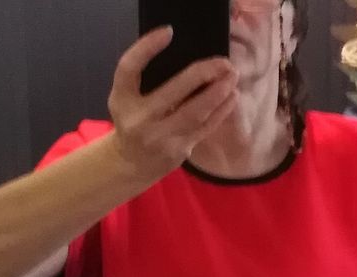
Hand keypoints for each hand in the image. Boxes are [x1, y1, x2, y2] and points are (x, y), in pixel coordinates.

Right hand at [108, 28, 238, 182]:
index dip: (147, 48)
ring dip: (218, 94)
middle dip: (202, 74)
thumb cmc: (131, 121)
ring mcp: (162, 138)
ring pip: (195, 113)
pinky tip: (232, 96)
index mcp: (123, 100)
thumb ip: (141, 76)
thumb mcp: (124, 96)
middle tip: (223, 62)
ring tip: (232, 77)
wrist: (132, 163)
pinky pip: (205, 128)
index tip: (168, 32)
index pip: (130, 68)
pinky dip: (221, 111)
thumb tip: (179, 53)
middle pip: (174, 92)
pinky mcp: (180, 150)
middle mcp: (141, 120)